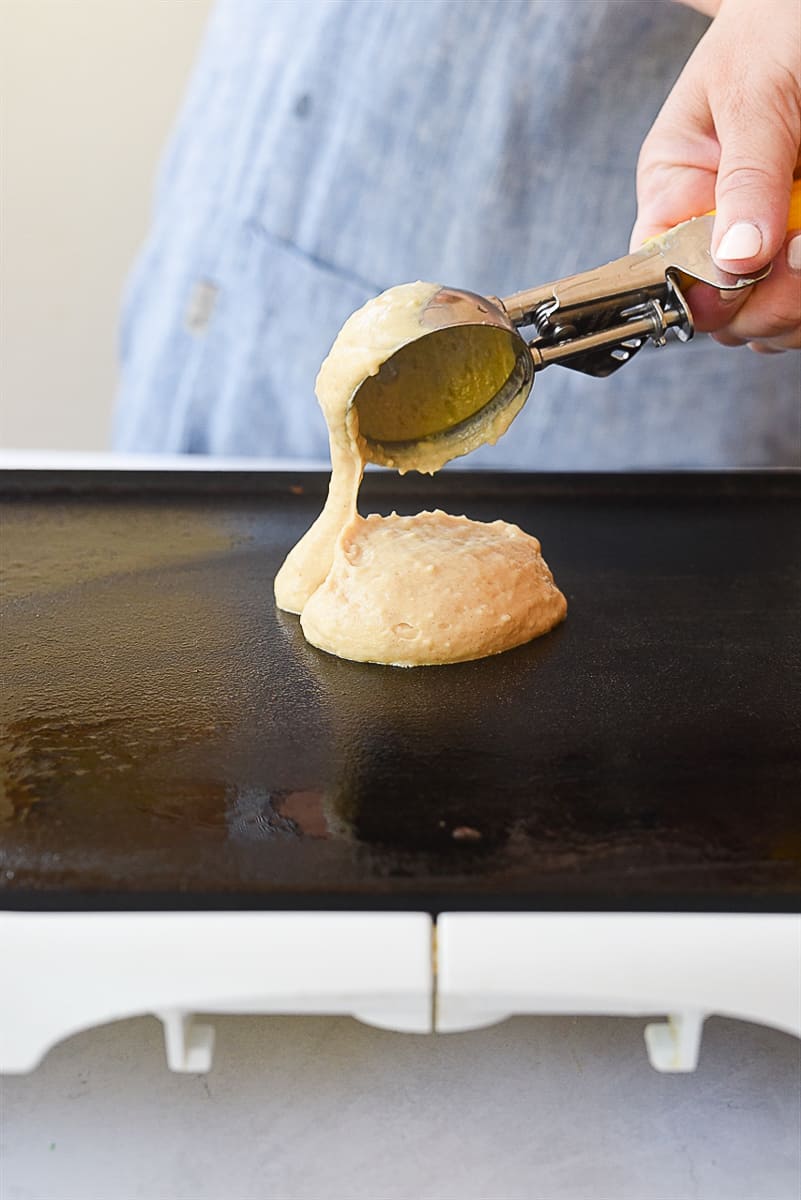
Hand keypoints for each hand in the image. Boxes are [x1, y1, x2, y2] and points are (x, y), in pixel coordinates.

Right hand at [631, 0, 800, 352]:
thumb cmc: (775, 25)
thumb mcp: (754, 94)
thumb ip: (745, 177)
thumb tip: (734, 261)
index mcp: (675, 193)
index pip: (664, 276)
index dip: (703, 291)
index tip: (748, 271)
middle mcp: (715, 229)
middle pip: (724, 314)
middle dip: (766, 299)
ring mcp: (763, 242)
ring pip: (768, 320)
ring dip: (795, 301)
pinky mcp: (797, 246)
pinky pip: (799, 301)